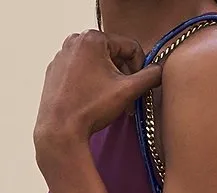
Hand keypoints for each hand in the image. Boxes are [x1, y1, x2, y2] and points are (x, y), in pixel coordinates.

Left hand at [34, 30, 161, 159]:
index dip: (140, 68)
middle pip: (114, 54)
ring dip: (110, 80)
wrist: (60, 128)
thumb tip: (159, 71)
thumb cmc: (90, 108)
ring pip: (98, 63)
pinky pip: (82, 71)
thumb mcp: (128, 91)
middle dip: (124, 75)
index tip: (137, 87)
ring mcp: (63, 55)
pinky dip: (92, 83)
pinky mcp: (56, 70)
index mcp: (93, 39)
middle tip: (126, 97)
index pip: (131, 47)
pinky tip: (93, 100)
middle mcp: (75, 41)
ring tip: (110, 101)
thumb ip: (150, 77)